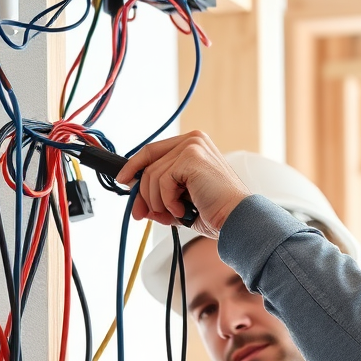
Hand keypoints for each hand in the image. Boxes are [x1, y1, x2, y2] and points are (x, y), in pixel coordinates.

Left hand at [116, 131, 250, 237]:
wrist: (236, 219)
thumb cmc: (216, 212)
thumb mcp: (181, 202)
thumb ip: (160, 196)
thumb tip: (138, 200)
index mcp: (193, 146)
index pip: (153, 151)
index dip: (135, 167)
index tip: (124, 181)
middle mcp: (193, 140)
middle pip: (148, 162)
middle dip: (141, 192)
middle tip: (140, 213)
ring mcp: (193, 146)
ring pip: (152, 175)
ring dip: (158, 201)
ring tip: (176, 212)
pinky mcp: (192, 156)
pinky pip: (162, 180)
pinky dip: (168, 201)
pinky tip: (183, 209)